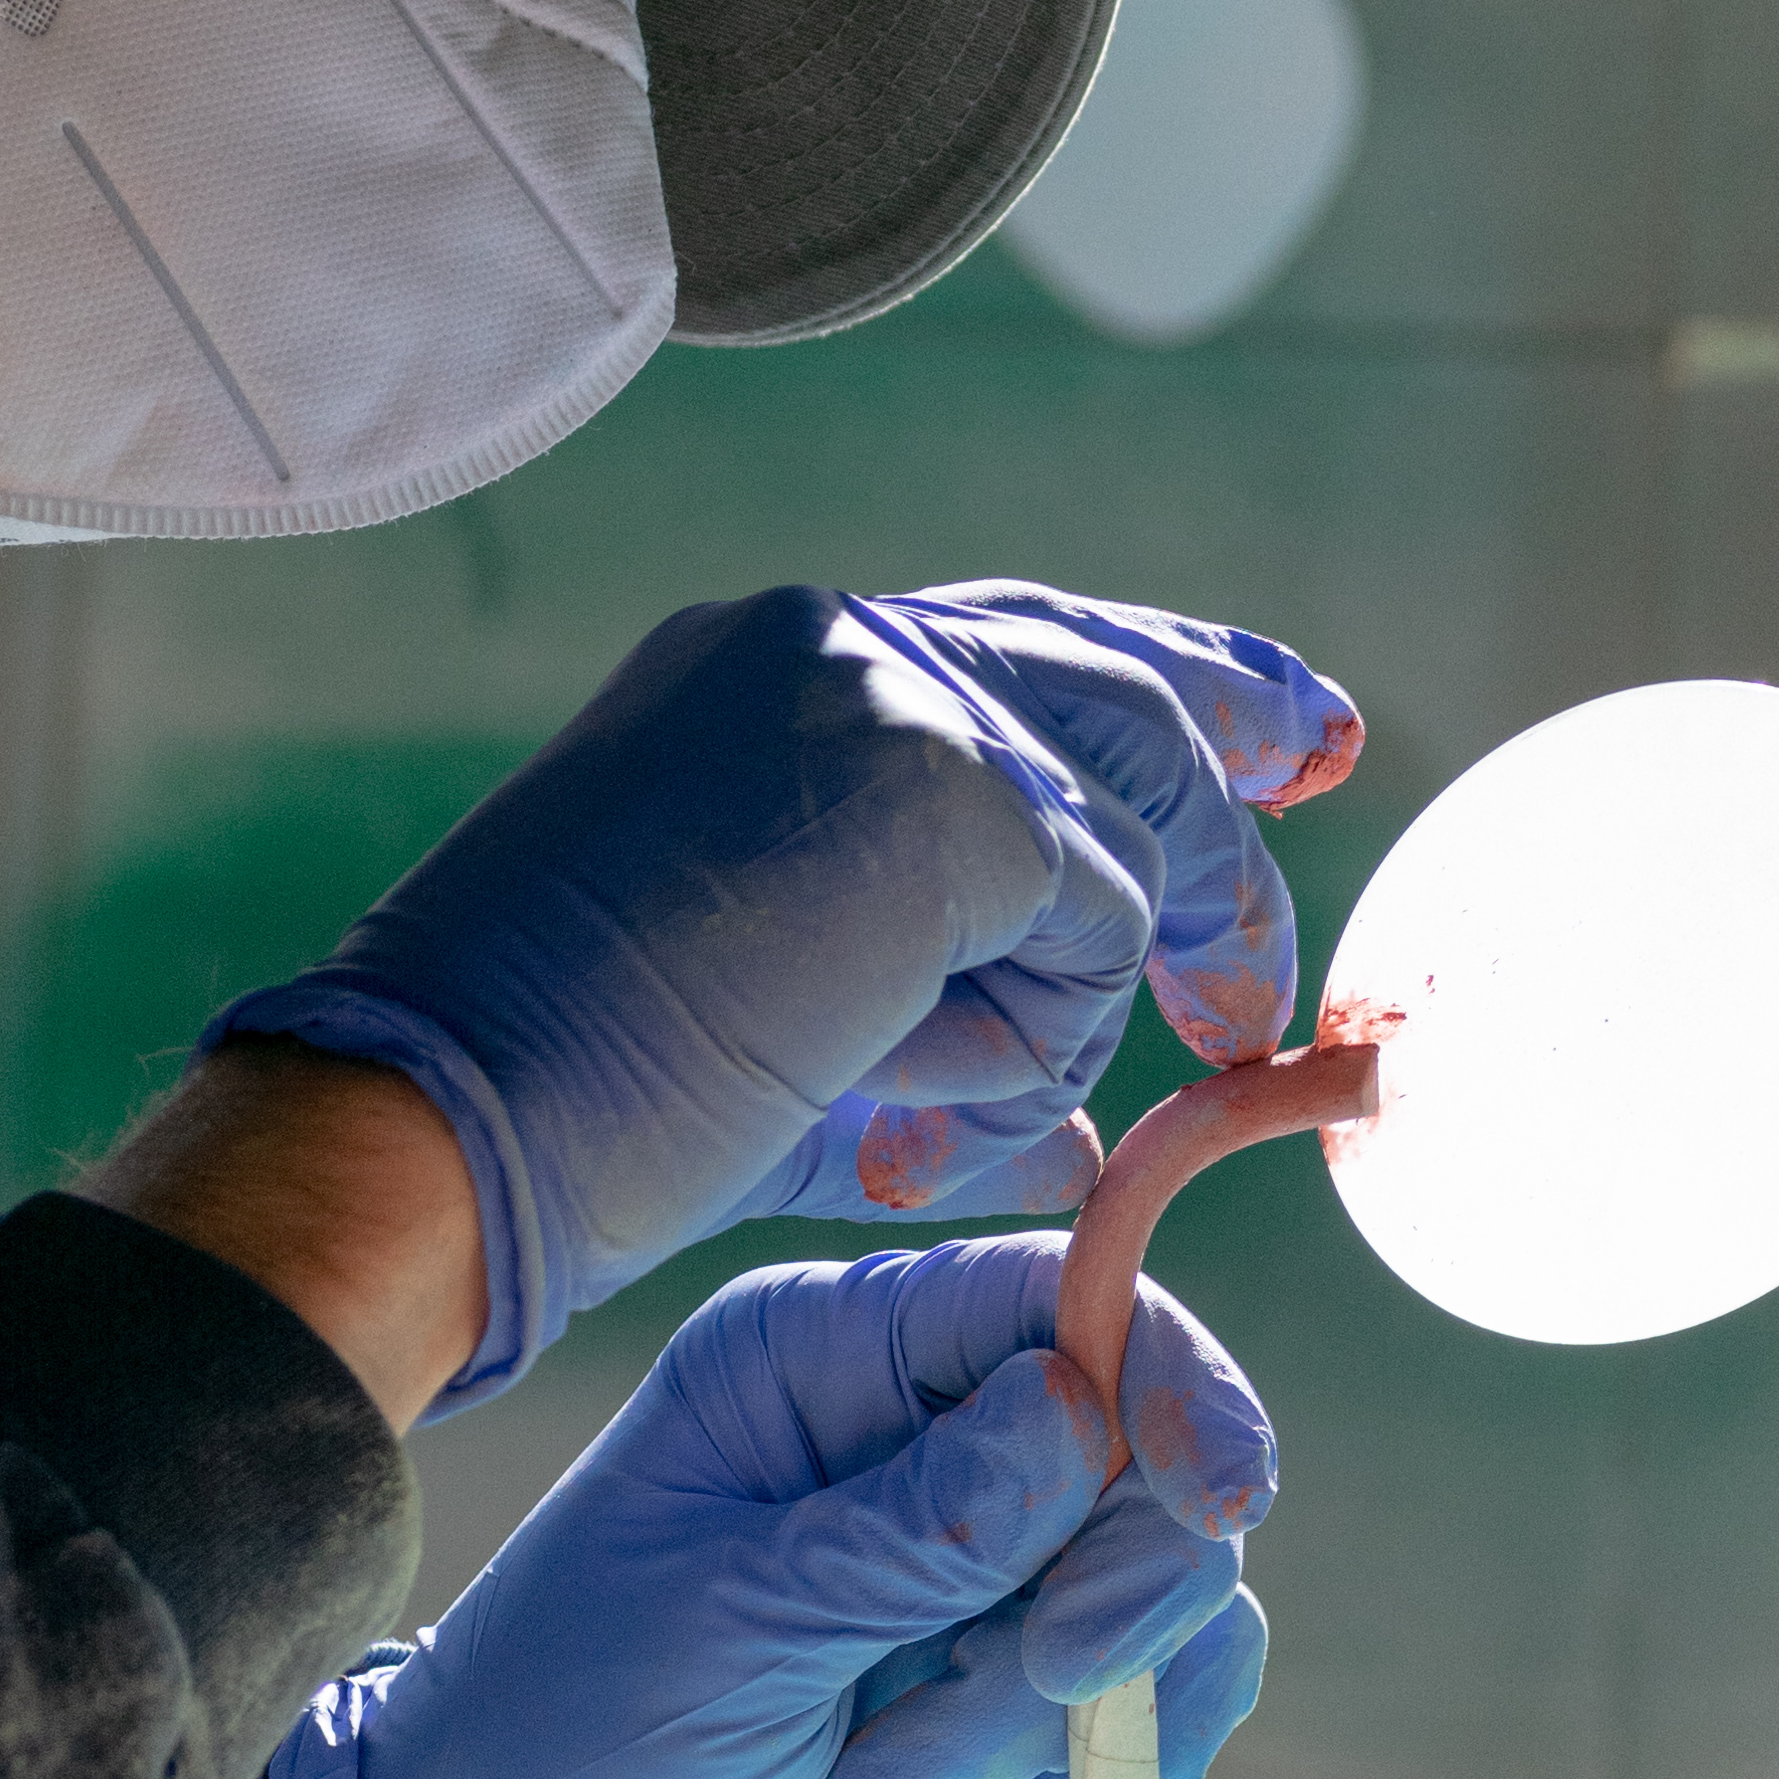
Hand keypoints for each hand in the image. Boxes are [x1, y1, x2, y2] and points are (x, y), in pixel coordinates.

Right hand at [213, 579, 1358, 1403]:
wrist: (452, 1118)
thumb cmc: (577, 1116)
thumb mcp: (800, 1062)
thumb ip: (952, 1060)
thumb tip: (1083, 1133)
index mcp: (767, 674)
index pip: (1011, 651)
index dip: (1160, 689)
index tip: (1276, 739)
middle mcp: (828, 645)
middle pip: (1106, 666)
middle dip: (1237, 724)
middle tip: (1326, 766)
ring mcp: (888, 692)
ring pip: (1121, 816)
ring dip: (1073, 984)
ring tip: (941, 1095)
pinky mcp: (944, 779)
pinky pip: (1093, 918)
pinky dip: (1026, 1031)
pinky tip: (897, 1087)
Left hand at [261, 1238, 1275, 1778]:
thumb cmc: (570, 1741)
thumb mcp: (727, 1623)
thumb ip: (915, 1526)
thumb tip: (1085, 1403)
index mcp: (822, 1355)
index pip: (1054, 1296)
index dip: (1165, 1376)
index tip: (1218, 1496)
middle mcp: (922, 1434)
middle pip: (1148, 1445)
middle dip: (1111, 1589)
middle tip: (1033, 1687)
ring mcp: (983, 1564)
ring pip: (1164, 1583)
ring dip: (1064, 1708)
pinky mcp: (1018, 1687)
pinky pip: (1160, 1689)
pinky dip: (1108, 1757)